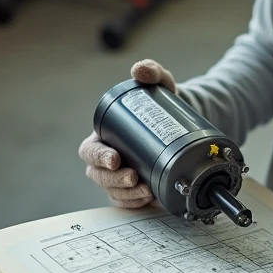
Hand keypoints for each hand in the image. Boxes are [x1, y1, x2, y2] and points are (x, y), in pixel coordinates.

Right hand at [78, 60, 176, 208]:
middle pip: (98, 175)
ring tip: (146, 190)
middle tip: (132, 177)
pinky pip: (127, 201)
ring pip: (113, 191)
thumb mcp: (160, 85)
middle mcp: (108, 158)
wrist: (182, 125)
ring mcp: (120, 175)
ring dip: (127, 194)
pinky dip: (135, 203)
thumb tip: (140, 69)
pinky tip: (148, 199)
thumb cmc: (162, 105)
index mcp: (105, 136)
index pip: (90, 151)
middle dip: (113, 180)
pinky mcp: (135, 188)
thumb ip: (152, 72)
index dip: (98, 157)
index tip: (115, 159)